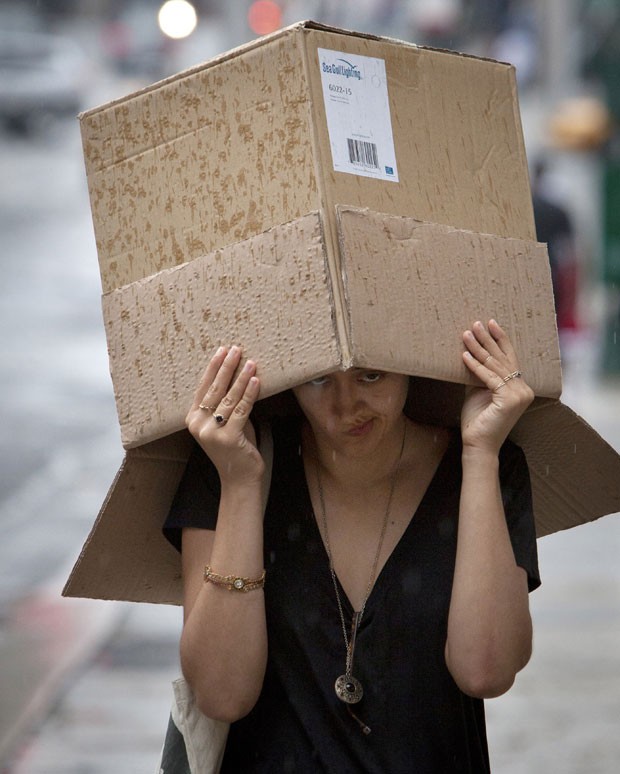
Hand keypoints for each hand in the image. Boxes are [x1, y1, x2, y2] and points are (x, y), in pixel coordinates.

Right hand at [186, 346, 263, 485]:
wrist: (239, 479)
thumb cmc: (235, 448)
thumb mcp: (225, 423)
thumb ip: (225, 404)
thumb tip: (237, 375)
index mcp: (193, 419)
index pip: (203, 387)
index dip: (213, 367)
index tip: (222, 350)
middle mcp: (198, 425)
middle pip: (215, 389)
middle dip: (227, 366)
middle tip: (236, 349)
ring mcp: (212, 432)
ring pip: (228, 398)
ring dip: (241, 377)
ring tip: (251, 361)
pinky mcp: (228, 438)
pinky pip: (241, 410)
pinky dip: (249, 393)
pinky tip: (256, 381)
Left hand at [460, 320, 533, 454]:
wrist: (478, 444)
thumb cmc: (477, 420)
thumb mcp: (478, 391)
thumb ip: (481, 374)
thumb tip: (471, 353)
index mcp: (520, 387)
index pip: (509, 358)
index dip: (500, 340)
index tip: (490, 324)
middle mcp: (524, 389)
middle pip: (502, 359)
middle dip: (487, 339)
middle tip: (476, 323)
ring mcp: (519, 394)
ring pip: (495, 366)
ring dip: (478, 348)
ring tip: (467, 333)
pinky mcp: (509, 399)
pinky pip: (489, 378)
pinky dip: (475, 366)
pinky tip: (464, 355)